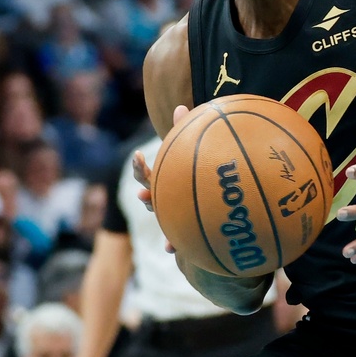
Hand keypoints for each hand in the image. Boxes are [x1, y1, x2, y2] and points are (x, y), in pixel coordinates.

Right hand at [133, 105, 189, 251]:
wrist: (216, 188)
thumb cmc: (203, 160)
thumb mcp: (195, 144)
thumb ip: (186, 128)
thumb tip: (180, 106)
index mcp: (165, 175)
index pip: (146, 173)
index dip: (139, 167)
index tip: (139, 156)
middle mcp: (167, 192)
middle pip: (152, 193)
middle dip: (148, 194)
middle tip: (143, 194)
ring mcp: (175, 207)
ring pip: (164, 215)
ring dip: (163, 223)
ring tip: (163, 228)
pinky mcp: (187, 220)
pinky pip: (182, 233)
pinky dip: (176, 241)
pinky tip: (174, 249)